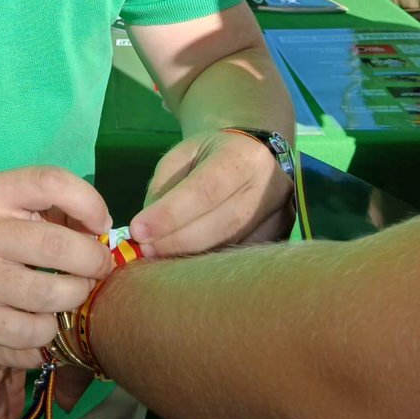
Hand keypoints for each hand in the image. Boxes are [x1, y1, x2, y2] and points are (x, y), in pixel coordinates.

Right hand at [0, 166, 112, 348]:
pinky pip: (32, 331)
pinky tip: (46, 319)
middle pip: (55, 246)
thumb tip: (101, 230)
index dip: (88, 202)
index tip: (101, 225)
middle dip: (92, 260)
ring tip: (76, 293)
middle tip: (100, 268)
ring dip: (76, 297)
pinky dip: (51, 329)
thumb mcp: (14, 208)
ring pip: (47, 294)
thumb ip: (57, 209)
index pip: (51, 182)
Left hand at [129, 130, 293, 257]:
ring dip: (191, 256)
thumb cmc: (210, 154)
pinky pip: (242, 257)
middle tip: (145, 250)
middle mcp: (269, 185)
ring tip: (160, 257)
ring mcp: (280, 214)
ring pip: (232, 245)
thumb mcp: (182, 155)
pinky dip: (211, 263)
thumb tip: (148, 228)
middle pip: (221, 223)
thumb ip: (164, 187)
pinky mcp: (281, 236)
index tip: (139, 230)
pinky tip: (187, 264)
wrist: (251, 154)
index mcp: (242, 156)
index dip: (170, 214)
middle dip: (178, 241)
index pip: (204, 190)